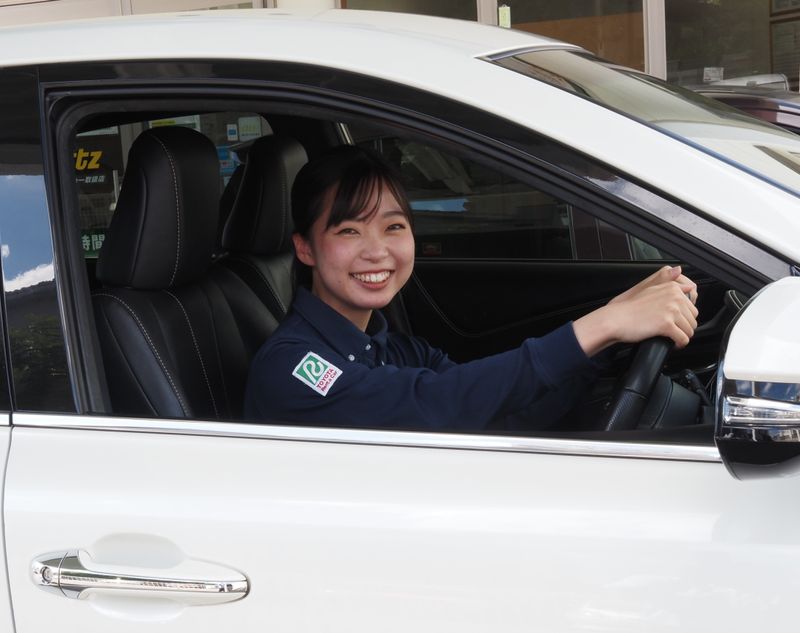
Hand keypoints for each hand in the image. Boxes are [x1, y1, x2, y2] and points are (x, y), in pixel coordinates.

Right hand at [573, 265, 698, 355]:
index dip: (685, 316)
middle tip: (673, 331)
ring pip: (690, 330)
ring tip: (673, 338)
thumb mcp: (650, 291)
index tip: (677, 321)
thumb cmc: (629, 308)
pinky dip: (680, 344)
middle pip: (693, 319)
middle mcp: (674, 297)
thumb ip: (671, 288)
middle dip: (685, 327)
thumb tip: (689, 285)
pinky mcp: (666, 324)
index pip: (692, 305)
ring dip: (683, 336)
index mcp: (671, 288)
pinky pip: (683, 339)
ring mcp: (671, 310)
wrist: (616, 319)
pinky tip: (673, 344)